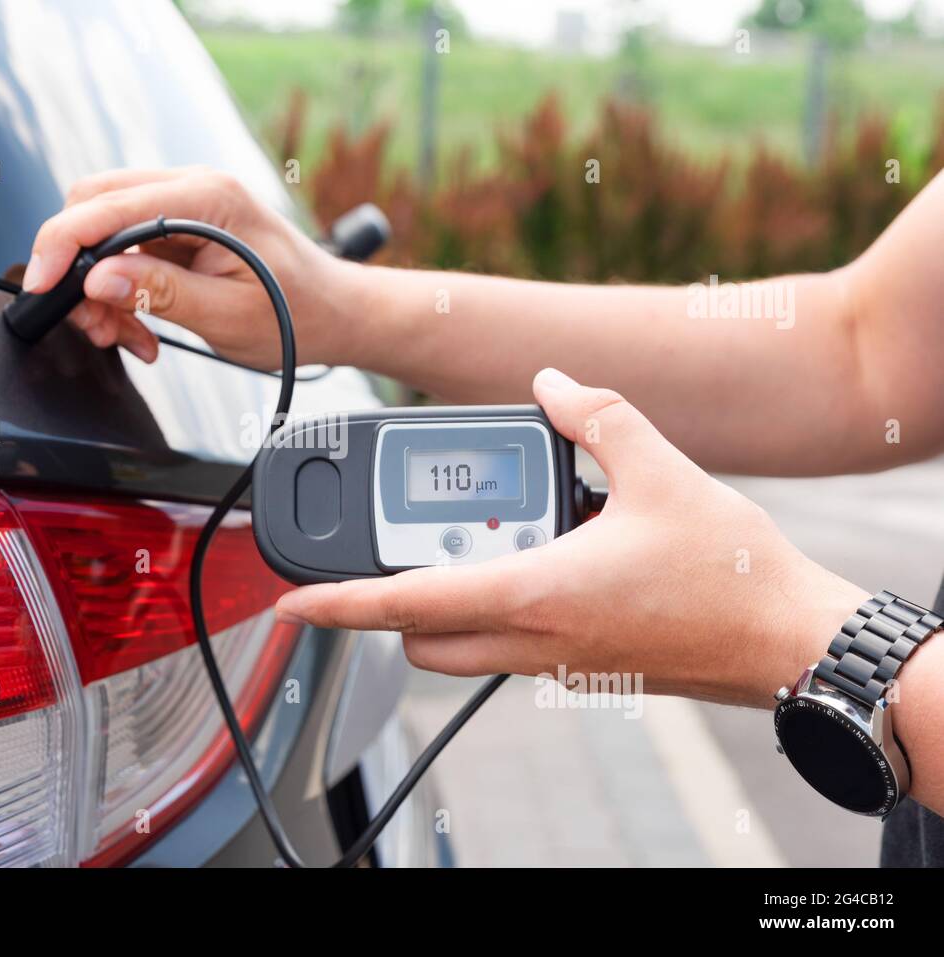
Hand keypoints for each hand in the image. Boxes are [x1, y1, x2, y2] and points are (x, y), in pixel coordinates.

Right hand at [22, 167, 359, 367]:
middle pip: (94, 206)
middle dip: (77, 268)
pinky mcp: (180, 230)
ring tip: (125, 335)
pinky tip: (141, 328)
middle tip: (94, 323)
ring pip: (103, 232)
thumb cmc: (297, 315)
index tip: (42, 286)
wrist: (333, 314)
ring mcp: (185, 207)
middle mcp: (192, 189)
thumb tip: (100, 277)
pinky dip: (120, 292)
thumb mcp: (228, 315)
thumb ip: (162, 293)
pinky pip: (125, 252)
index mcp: (207, 198)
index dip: (62, 244)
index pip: (108, 205)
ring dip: (99, 289)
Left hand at [276, 368, 869, 707]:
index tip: (293, 602)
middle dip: (384, 605)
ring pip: (460, 652)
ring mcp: (554, 663)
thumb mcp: (662, 471)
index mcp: (535, 595)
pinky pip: (507, 648)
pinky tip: (530, 559)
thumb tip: (554, 382)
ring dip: (437, 609)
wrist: (786, 642)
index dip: (339, 604)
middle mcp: (533, 640)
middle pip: (419, 639)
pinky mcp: (579, 667)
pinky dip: (491, 611)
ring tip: (461, 545)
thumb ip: (598, 415)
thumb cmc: (730, 575)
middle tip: (382, 553)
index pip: (408, 603)